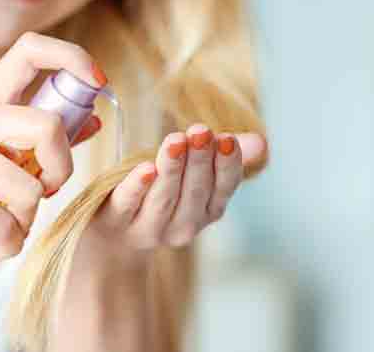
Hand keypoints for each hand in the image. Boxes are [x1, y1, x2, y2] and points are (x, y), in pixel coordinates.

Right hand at [0, 32, 106, 260]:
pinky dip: (10, 241)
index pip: (31, 50)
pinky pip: (7, 220)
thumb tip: (94, 119)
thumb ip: (38, 135)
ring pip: (32, 187)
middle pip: (50, 127)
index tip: (99, 84)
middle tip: (48, 189)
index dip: (73, 58)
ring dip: (29, 218)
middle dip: (62, 169)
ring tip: (11, 225)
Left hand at [77, 124, 267, 269]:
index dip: (227, 164)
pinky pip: (129, 203)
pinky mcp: (116, 220)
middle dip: (199, 160)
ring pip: (164, 198)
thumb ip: (222, 157)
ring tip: (176, 141)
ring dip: (172, 168)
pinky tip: (145, 168)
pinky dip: (138, 186)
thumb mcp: (193, 177)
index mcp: (206, 210)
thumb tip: (261, 141)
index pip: (224, 187)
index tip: (228, 139)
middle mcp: (183, 225)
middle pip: (195, 191)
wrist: (112, 241)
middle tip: (201, 131)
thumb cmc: (159, 197)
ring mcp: (149, 228)